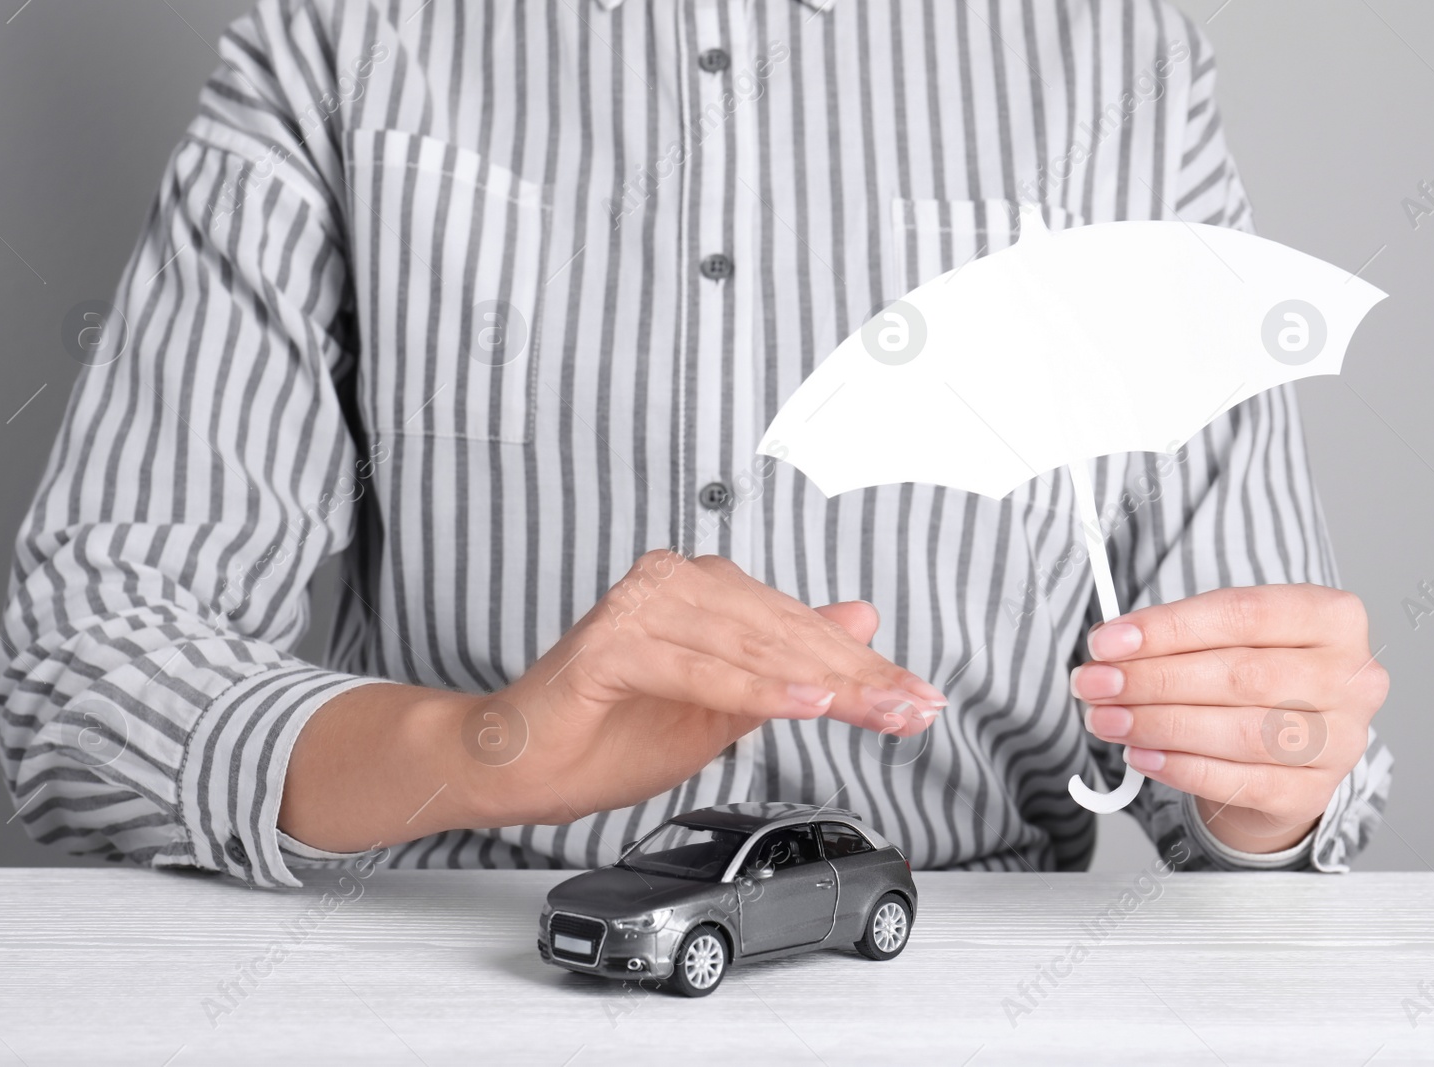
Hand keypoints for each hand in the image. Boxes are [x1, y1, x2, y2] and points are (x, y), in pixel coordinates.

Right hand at [282, 551, 944, 850]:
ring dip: (820, 681)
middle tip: (912, 706)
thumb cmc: (606, 736)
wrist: (517, 764)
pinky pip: (701, 668)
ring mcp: (638, 606)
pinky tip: (806, 703)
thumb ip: (785, 664)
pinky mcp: (612, 642)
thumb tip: (856, 619)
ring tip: (876, 708)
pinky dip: (756, 688)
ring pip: (752, 644)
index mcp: (697, 590)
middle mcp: (671, 583)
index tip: (916, 698)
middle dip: (856, 675)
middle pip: (783, 630)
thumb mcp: (722, 708)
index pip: (796, 625)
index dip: (861, 665)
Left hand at [1072, 584, 1386, 853]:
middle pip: (1239, 675)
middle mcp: (1350, 678)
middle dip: (1153, 679)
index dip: (1168, 627)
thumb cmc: (1253, 682)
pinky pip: (1238, 781)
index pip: (1242, 614)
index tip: (1108, 641)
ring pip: (1239, 731)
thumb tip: (1110, 646)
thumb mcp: (1225, 639)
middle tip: (1095, 683)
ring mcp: (1340, 740)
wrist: (1286, 755)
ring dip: (1158, 724)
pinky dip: (1180, 766)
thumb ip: (1177, 636)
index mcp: (1333, 618)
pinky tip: (1141, 754)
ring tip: (1107, 718)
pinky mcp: (1313, 791)